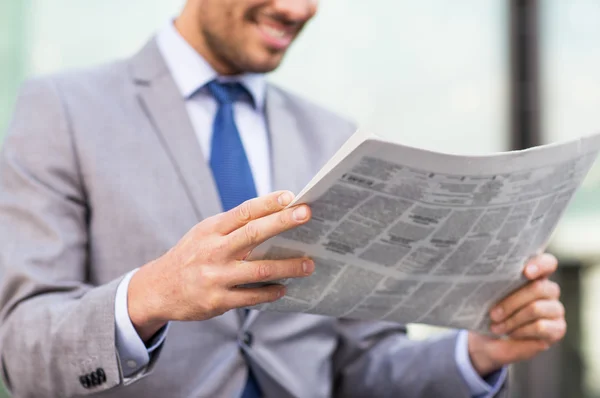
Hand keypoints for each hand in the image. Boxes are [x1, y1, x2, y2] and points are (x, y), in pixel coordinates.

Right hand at [127, 191, 313, 340]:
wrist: (157, 289)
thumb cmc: (190, 256)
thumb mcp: (204, 234)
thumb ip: (233, 227)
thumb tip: (273, 216)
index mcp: (211, 230)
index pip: (244, 211)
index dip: (268, 202)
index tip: (290, 196)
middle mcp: (214, 251)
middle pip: (254, 234)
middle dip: (283, 222)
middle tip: (307, 214)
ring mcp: (216, 276)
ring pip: (259, 270)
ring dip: (288, 266)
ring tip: (308, 264)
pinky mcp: (217, 300)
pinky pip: (252, 297)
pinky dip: (271, 292)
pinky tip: (284, 288)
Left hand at [468, 253, 565, 376]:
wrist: (488, 340)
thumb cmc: (490, 311)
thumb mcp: (489, 296)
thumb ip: (495, 283)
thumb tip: (483, 274)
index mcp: (535, 276)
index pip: (548, 263)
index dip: (540, 265)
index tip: (525, 272)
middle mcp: (549, 290)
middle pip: (538, 288)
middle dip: (511, 302)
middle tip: (493, 314)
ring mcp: (555, 309)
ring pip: (536, 308)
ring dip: (513, 319)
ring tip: (497, 327)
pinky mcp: (558, 328)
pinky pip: (541, 327)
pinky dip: (522, 331)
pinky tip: (511, 334)